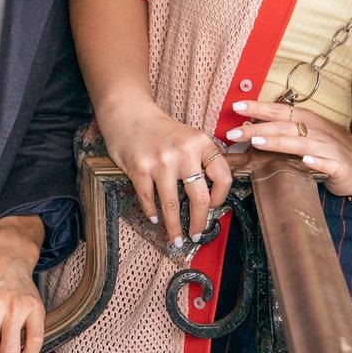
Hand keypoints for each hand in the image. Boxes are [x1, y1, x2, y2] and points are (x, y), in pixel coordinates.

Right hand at [96, 102, 231, 244]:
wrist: (129, 113)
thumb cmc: (161, 130)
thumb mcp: (189, 136)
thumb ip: (201, 159)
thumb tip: (210, 196)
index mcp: (201, 142)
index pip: (223, 176)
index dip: (220, 197)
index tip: (213, 207)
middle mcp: (183, 152)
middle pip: (199, 197)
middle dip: (199, 222)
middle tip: (196, 235)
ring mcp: (161, 161)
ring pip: (171, 204)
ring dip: (174, 227)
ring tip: (176, 239)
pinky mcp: (139, 168)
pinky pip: (148, 198)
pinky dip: (152, 212)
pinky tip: (155, 219)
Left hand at [227, 101, 351, 196]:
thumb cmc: (328, 147)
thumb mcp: (305, 133)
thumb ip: (282, 130)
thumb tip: (249, 129)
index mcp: (305, 119)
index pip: (277, 110)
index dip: (257, 107)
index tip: (235, 106)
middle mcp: (315, 129)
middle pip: (282, 127)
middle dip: (256, 128)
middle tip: (232, 133)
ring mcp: (327, 146)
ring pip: (300, 143)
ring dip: (278, 142)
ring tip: (257, 142)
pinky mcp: (337, 165)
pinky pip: (326, 163)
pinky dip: (316, 161)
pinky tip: (305, 161)